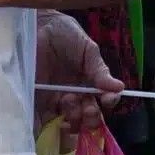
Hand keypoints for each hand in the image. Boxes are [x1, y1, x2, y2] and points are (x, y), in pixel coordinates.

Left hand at [34, 10, 122, 134]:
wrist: (36, 26)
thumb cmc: (64, 34)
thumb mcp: (87, 49)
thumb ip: (100, 70)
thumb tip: (119, 87)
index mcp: (89, 83)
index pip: (103, 100)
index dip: (107, 103)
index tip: (107, 99)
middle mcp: (74, 95)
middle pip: (87, 117)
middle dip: (91, 117)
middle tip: (88, 110)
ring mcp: (54, 100)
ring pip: (69, 122)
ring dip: (74, 121)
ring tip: (69, 105)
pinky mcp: (36, 102)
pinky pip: (44, 121)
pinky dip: (49, 128)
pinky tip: (54, 125)